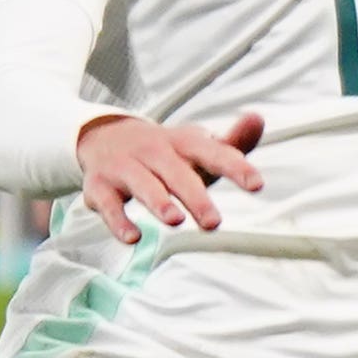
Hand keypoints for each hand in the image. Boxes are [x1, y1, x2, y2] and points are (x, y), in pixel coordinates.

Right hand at [76, 110, 265, 244]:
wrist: (104, 136)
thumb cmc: (165, 152)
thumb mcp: (197, 146)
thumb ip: (231, 143)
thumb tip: (257, 119)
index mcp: (183, 142)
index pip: (213, 152)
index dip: (235, 166)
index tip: (256, 185)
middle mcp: (153, 151)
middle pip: (177, 173)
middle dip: (195, 197)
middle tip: (213, 223)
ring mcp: (124, 167)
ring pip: (142, 185)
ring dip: (158, 202)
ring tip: (175, 221)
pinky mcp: (99, 186)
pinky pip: (108, 204)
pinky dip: (118, 222)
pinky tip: (133, 238)